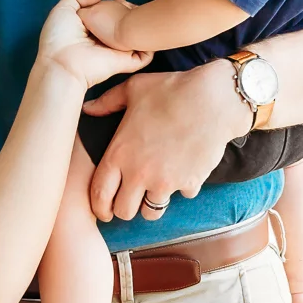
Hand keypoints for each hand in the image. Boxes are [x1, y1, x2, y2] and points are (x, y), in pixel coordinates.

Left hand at [36, 0, 150, 89]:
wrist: (63, 61)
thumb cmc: (59, 37)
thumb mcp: (63, 9)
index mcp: (91, 30)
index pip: (109, 16)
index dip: (116, 5)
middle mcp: (105, 40)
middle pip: (124, 25)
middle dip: (130, 12)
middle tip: (128, 3)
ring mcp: (116, 52)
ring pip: (136, 37)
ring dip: (141, 24)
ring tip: (136, 12)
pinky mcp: (126, 63)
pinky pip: (145, 56)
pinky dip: (150, 44)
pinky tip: (146, 27)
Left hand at [83, 60, 249, 220]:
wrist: (213, 100)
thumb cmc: (171, 90)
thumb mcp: (133, 89)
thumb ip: (107, 101)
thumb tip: (88, 107)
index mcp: (119, 153)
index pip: (99, 194)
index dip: (99, 207)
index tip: (105, 210)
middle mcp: (139, 173)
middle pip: (124, 211)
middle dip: (126, 208)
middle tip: (131, 200)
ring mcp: (165, 181)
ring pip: (151, 212)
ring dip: (152, 204)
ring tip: (155, 190)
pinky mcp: (189, 183)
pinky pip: (182, 196)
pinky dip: (183, 187)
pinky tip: (184, 170)